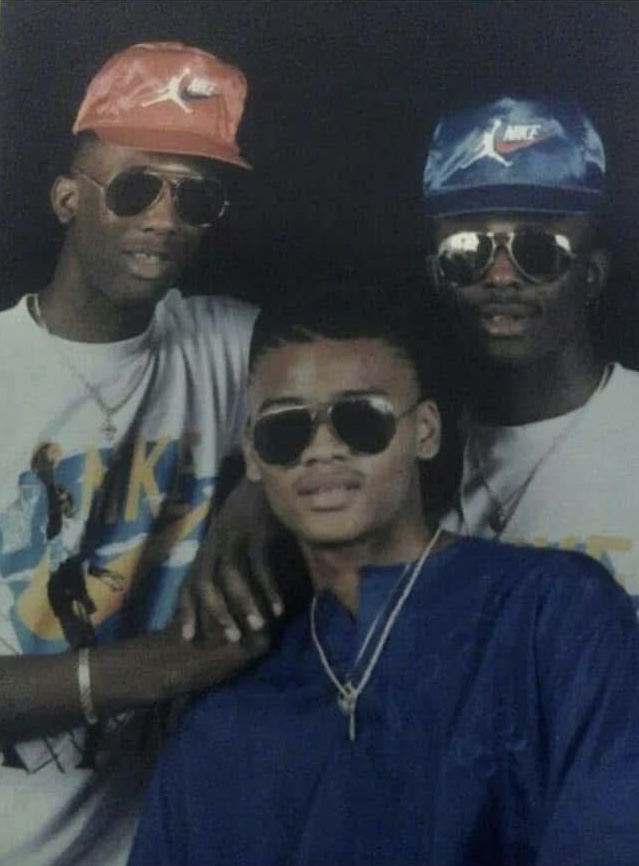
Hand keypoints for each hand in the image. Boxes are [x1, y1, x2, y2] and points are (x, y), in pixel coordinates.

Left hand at [178, 477, 283, 642]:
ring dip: (244, 603)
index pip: (189, 581)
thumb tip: (234, 595)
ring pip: (231, 575)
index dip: (186, 609)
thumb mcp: (236, 538)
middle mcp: (215, 542)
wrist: (265, 473)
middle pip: (205, 582)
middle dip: (215, 612)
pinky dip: (268, 586)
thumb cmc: (252, 511)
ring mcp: (234, 535)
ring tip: (258, 627)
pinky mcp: (256, 530)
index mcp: (208, 547)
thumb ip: (233, 562)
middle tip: (230, 639)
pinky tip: (278, 607)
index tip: (187, 637)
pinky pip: (260, 564)